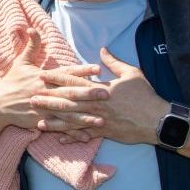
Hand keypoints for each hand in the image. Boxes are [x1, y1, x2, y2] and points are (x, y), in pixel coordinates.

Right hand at [0, 29, 101, 137]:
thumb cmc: (11, 82)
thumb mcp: (21, 62)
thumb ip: (31, 46)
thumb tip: (32, 29)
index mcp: (43, 77)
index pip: (66, 73)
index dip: (82, 70)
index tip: (98, 68)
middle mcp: (45, 92)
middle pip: (70, 93)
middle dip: (89, 94)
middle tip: (107, 93)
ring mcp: (43, 108)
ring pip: (67, 113)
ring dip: (85, 116)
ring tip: (102, 118)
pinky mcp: (41, 121)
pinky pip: (60, 127)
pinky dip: (72, 133)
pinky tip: (86, 136)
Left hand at [30, 47, 168, 145]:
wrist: (158, 119)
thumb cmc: (145, 95)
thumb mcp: (131, 73)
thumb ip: (114, 62)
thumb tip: (102, 49)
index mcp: (100, 89)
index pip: (74, 81)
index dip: (56, 78)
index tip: (42, 76)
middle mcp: (96, 105)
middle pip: (68, 101)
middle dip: (49, 100)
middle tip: (31, 99)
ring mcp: (99, 120)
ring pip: (72, 121)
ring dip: (55, 122)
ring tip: (38, 122)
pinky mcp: (105, 133)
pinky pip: (85, 136)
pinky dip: (72, 138)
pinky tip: (59, 140)